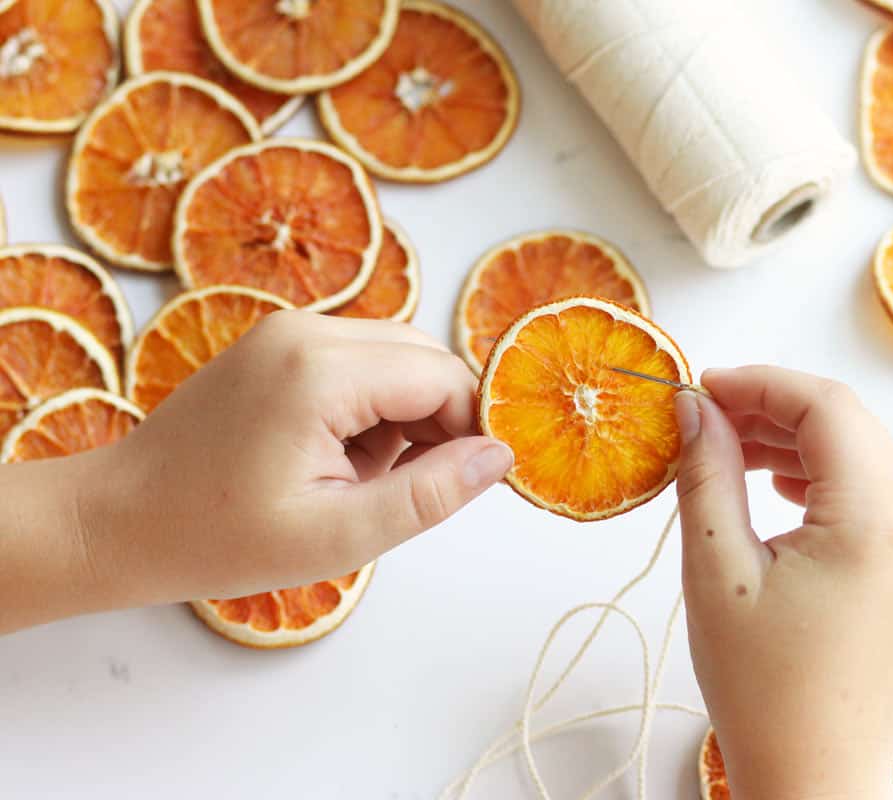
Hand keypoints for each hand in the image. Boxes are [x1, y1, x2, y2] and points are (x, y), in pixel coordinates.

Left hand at [9, 312, 511, 627]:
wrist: (118, 519)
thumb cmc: (216, 537)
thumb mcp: (338, 534)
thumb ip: (430, 493)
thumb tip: (502, 455)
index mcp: (320, 370)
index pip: (444, 376)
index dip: (470, 430)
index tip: (461, 486)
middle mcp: (306, 328)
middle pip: (426, 356)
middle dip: (439, 420)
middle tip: (407, 487)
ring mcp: (288, 329)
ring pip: (397, 356)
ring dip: (405, 414)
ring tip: (361, 477)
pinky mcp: (278, 342)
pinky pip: (359, 360)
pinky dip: (371, 406)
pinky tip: (338, 456)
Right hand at [673, 367, 892, 799]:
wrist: (817, 778)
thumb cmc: (766, 692)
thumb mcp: (717, 573)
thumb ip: (707, 475)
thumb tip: (694, 407)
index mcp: (876, 520)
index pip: (824, 405)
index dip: (757, 382)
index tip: (699, 388)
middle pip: (845, 422)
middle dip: (771, 405)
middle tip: (703, 415)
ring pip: (855, 454)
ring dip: (790, 439)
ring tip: (724, 450)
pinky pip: (864, 493)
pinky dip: (814, 475)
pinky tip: (768, 484)